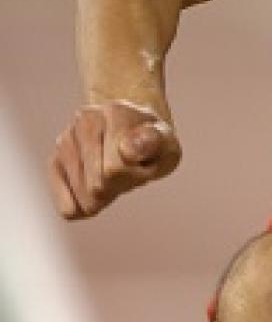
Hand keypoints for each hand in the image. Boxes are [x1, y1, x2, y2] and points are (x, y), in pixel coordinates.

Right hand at [48, 100, 180, 219]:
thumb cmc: (153, 143)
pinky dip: (86, 206)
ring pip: (85, 199)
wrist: (133, 129)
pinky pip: (69, 208)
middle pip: (98, 186)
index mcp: (116, 112)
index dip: (139, 174)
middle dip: (121, 185)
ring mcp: (65, 142)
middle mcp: (85, 121)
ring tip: (115, 172)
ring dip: (106, 195)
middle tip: (132, 169)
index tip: (147, 161)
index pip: (116, 169)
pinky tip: (95, 187)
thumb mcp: (167, 143)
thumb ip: (154, 144)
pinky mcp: (54, 163)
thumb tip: (128, 150)